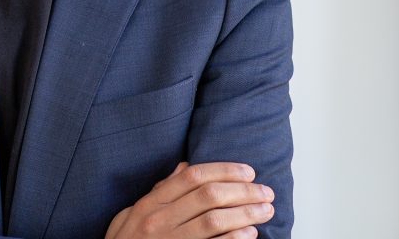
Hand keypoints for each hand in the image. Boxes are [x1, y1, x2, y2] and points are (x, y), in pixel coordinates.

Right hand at [104, 161, 273, 238]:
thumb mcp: (132, 214)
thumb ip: (159, 191)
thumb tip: (184, 167)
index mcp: (150, 204)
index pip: (191, 177)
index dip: (223, 170)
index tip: (247, 170)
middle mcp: (160, 221)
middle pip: (208, 196)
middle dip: (242, 190)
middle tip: (266, 190)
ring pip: (214, 221)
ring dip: (245, 213)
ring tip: (266, 210)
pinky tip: (251, 234)